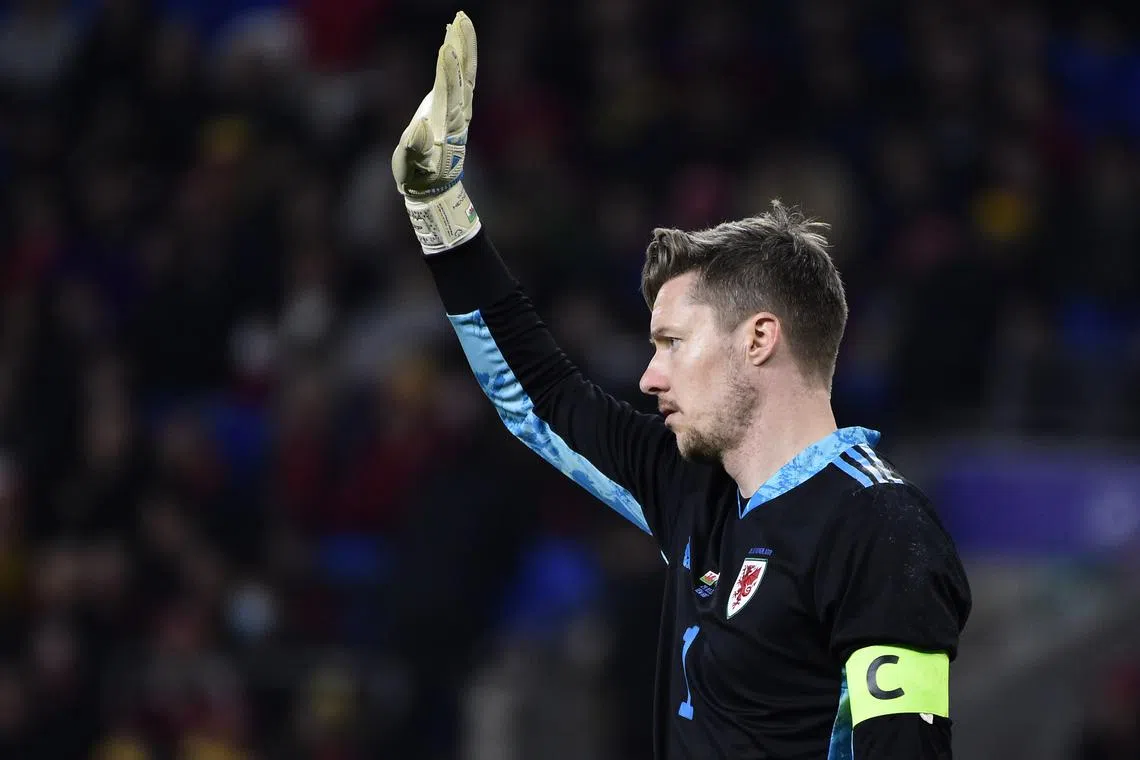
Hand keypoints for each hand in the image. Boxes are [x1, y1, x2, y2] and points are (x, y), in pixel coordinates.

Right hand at [392, 11, 480, 252]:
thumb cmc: (419, 178)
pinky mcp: (453, 107)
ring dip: (463, 46)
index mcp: (447, 124)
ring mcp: (458, 109)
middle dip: (461, 48)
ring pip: (464, 73)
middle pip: (462, 75)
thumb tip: (420, 127)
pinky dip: (458, 58)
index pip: (448, 92)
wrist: (435, 187)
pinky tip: (451, 41)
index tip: (447, 48)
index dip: (448, 70)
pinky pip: (460, 78)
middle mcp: (457, 113)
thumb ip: (414, 149)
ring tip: (460, 20)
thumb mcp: (411, 168)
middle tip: (460, 20)